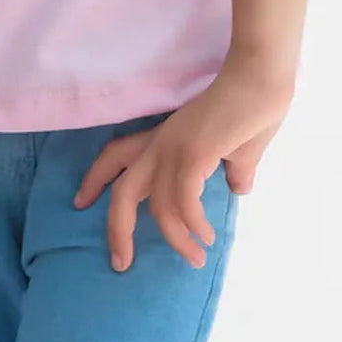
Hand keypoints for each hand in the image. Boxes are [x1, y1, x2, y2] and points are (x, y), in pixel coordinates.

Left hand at [71, 54, 293, 272]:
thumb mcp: (238, 147)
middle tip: (120, 263)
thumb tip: (238, 186)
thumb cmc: (252, 106)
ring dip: (176, 239)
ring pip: (157, 206)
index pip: (117, 154)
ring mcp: (174, 148)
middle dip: (117, 230)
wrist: (260, 78)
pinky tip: (207, 236)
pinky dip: (192, 225)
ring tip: (196, 258)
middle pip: (123, 190)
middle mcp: (161, 143)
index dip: (96, 178)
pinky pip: (181, 202)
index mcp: (165, 138)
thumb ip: (232, 168)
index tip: (81, 201)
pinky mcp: (193, 154)